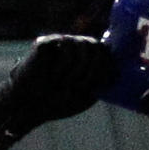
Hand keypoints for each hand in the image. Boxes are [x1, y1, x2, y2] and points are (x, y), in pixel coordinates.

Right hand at [0, 35, 114, 149]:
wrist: (30, 106)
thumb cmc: (57, 102)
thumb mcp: (87, 94)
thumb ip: (102, 80)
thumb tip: (118, 68)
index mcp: (85, 57)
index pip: (105, 51)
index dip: (107, 66)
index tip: (99, 84)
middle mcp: (74, 46)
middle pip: (96, 45)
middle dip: (93, 69)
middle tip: (80, 86)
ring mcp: (59, 42)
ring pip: (82, 46)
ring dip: (77, 71)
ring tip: (63, 83)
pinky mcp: (45, 42)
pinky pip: (65, 47)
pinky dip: (63, 66)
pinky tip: (53, 76)